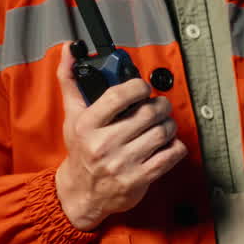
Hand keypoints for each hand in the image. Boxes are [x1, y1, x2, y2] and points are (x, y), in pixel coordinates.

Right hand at [53, 42, 187, 230]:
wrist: (82, 193)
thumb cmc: (80, 150)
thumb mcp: (71, 115)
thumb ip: (70, 80)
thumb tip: (68, 49)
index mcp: (87, 125)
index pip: (118, 96)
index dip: (138, 86)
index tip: (142, 88)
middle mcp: (103, 144)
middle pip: (148, 113)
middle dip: (160, 105)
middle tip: (158, 105)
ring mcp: (122, 163)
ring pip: (162, 132)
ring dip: (169, 125)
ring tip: (163, 124)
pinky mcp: (139, 179)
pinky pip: (170, 155)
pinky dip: (175, 146)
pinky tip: (167, 144)